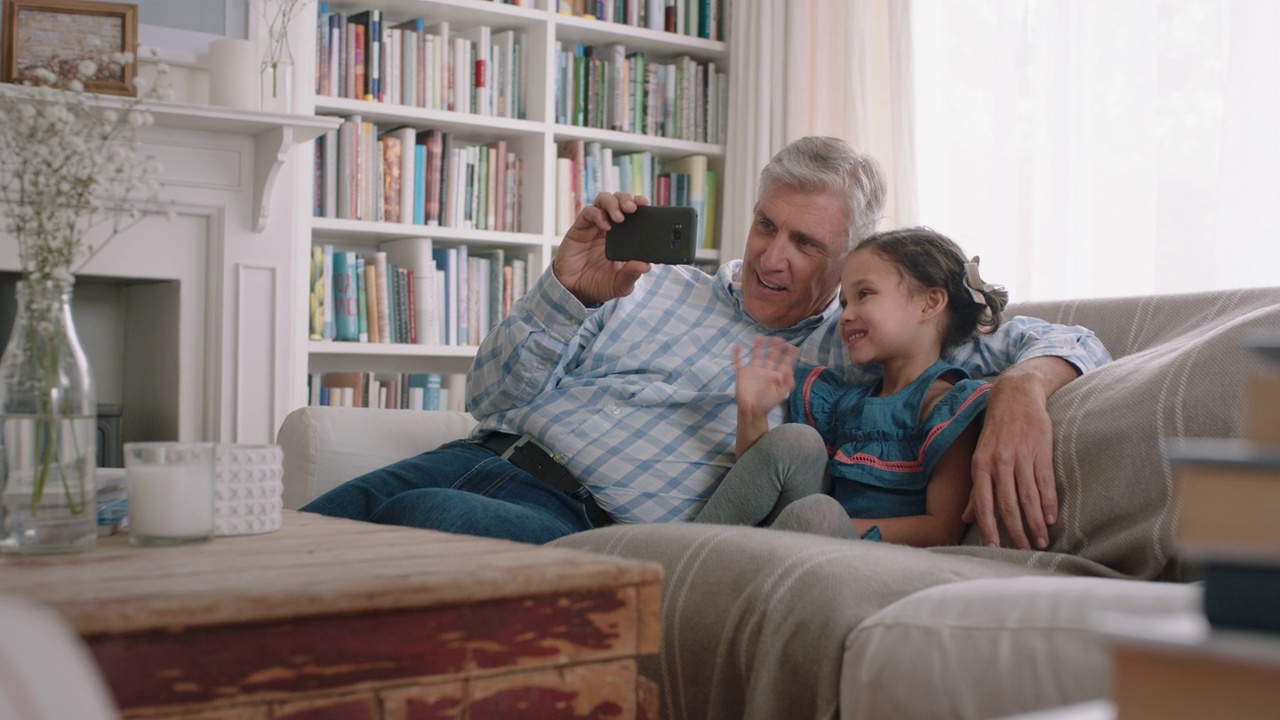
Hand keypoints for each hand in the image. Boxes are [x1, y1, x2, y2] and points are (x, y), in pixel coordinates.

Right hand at [553, 192, 651, 305]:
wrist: (574, 291)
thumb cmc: (599, 285)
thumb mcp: (620, 284)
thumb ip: (632, 274)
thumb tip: (646, 266)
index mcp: (625, 237)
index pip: (635, 212)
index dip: (640, 204)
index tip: (646, 204)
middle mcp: (611, 227)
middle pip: (620, 200)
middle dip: (627, 199)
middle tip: (632, 208)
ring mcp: (595, 226)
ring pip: (604, 200)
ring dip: (613, 203)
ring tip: (619, 217)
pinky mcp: (580, 228)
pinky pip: (589, 212)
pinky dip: (598, 215)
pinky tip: (605, 226)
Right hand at [734, 337, 798, 416]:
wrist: (752, 411)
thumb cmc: (767, 403)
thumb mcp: (781, 394)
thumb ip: (788, 382)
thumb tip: (790, 368)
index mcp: (776, 375)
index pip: (783, 363)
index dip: (788, 355)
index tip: (793, 347)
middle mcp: (765, 371)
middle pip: (771, 356)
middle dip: (775, 347)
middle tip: (779, 338)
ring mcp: (753, 371)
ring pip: (756, 356)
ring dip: (758, 347)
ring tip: (761, 337)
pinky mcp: (742, 374)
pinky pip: (739, 362)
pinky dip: (737, 354)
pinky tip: (738, 346)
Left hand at [962, 358, 1075, 548]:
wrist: (1015, 396)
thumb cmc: (995, 431)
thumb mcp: (980, 456)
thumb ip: (976, 488)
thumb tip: (967, 518)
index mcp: (981, 465)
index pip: (984, 502)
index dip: (989, 527)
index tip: (995, 547)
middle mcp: (999, 461)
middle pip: (1008, 504)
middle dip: (1016, 531)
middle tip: (1024, 551)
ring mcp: (1020, 455)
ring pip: (1028, 496)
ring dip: (1035, 522)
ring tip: (1041, 541)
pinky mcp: (1040, 450)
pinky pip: (1044, 481)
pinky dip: (1048, 502)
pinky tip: (1051, 519)